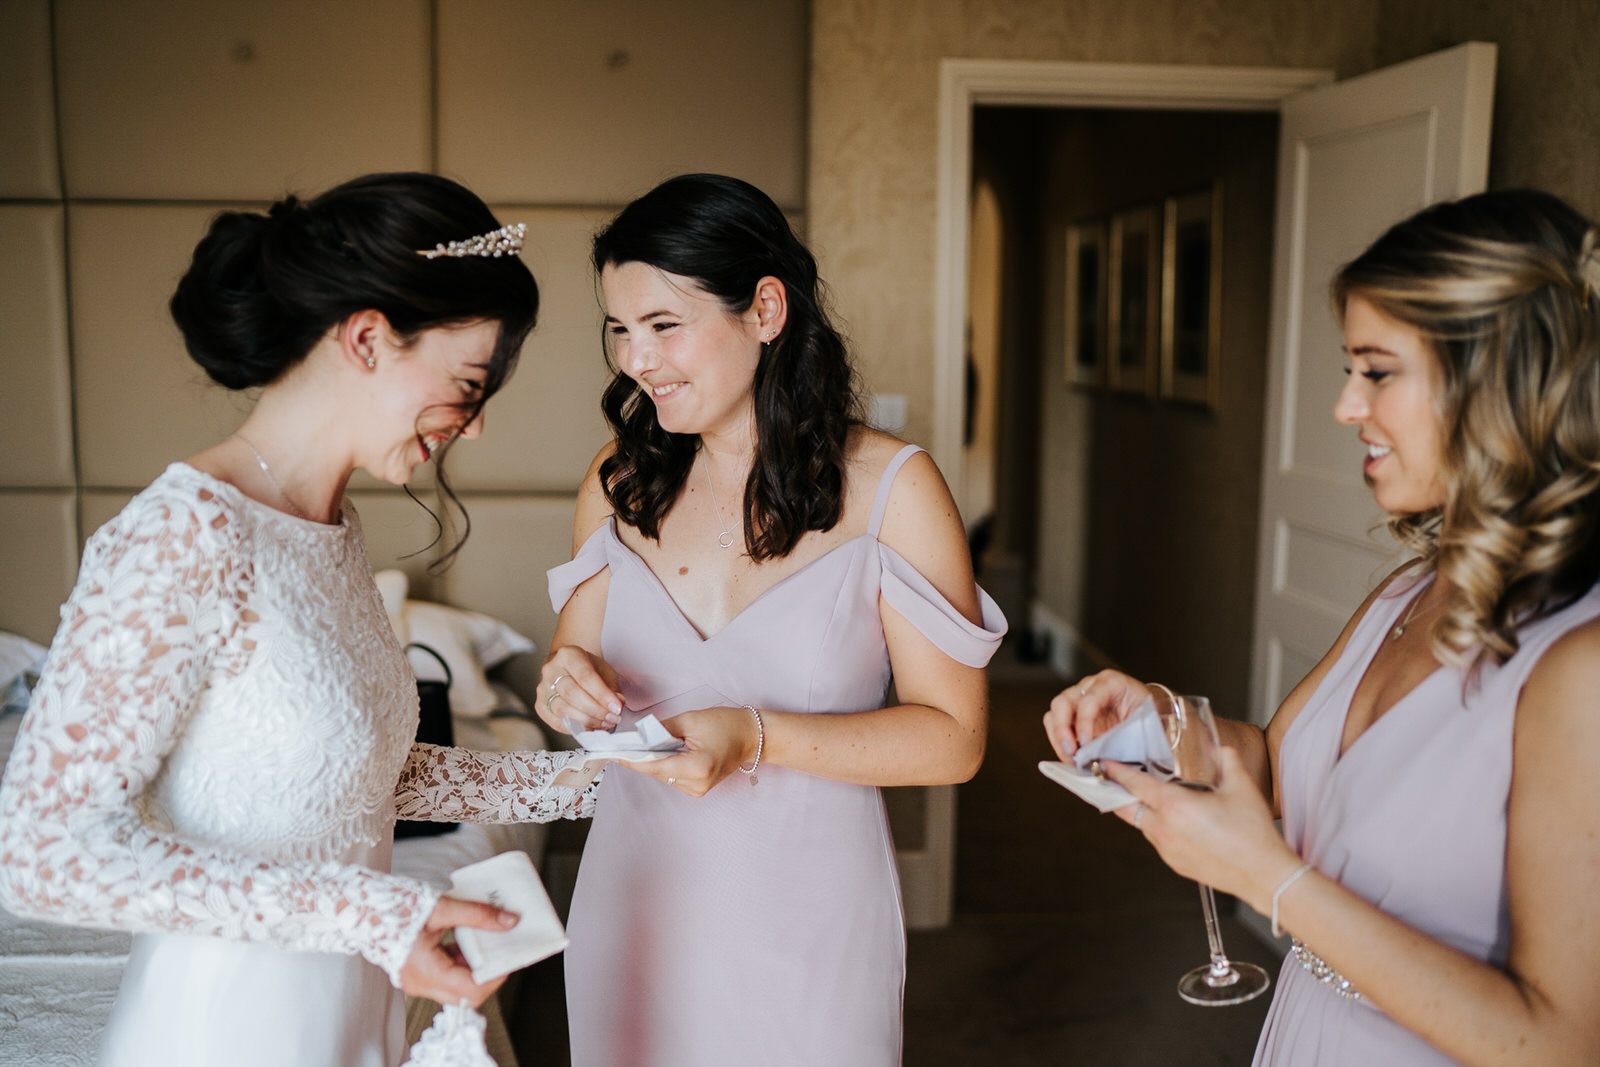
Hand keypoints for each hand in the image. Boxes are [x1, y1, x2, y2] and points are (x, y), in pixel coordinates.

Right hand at [398, 896, 519, 1007]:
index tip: (508, 954)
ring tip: (485, 939)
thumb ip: (477, 915)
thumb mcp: (441, 907)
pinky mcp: (417, 973)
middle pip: (466, 994)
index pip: (471, 990)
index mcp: (425, 971)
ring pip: (458, 986)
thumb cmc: (392, 907)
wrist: (359, 907)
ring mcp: (417, 981)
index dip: (496, 975)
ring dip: (476, 966)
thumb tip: (509, 922)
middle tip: (501, 948)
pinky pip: (447, 975)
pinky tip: (465, 938)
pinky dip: (461, 960)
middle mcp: (420, 983)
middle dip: (489, 973)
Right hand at [537, 646, 622, 733]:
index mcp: (568, 655)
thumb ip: (611, 687)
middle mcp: (551, 670)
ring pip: (563, 709)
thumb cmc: (586, 669)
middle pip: (572, 694)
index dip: (602, 695)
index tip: (616, 707)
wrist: (568, 669)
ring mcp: (542, 689)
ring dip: (587, 720)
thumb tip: (617, 703)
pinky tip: (590, 727)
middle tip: (612, 717)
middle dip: (596, 710)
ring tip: (604, 723)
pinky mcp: (540, 706)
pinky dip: (575, 728)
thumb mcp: (604, 671)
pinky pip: (556, 722)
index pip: (585, 676)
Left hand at [627, 706, 759, 796]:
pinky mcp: (698, 789)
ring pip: (663, 776)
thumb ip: (662, 730)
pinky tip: (669, 752)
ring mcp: (698, 790)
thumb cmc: (726, 725)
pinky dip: (666, 765)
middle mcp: (696, 784)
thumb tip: (639, 735)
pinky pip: (672, 778)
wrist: (751, 736)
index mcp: (696, 767)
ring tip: (655, 744)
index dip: (632, 760)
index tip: (614, 754)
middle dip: (643, 757)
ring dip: (655, 761)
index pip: (654, 766)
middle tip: (628, 743)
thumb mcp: (691, 720)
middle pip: (657, 773)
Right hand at [1043, 670, 1151, 759]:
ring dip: (1058, 738)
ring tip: (1070, 758)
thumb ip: (1126, 735)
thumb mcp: (1146, 720)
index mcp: (1111, 682)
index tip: (1086, 743)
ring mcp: (1078, 699)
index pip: (1089, 699)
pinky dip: (1059, 742)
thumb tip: (1107, 759)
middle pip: (1063, 702)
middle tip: (1071, 753)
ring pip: (1054, 713)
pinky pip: (1055, 725)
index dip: (1084, 722)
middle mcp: (1089, 687)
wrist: (1151, 713)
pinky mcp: (1073, 715)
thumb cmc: (1149, 715)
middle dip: (1062, 730)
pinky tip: (1071, 756)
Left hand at [1101, 747, 1299, 911]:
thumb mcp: (1241, 787)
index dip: (1115, 771)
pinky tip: (1171, 819)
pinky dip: (1155, 826)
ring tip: (1147, 796)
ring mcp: (1166, 849)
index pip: (1133, 784)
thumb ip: (1227, 760)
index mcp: (1174, 806)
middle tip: (1111, 779)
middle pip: (1124, 808)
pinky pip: (1155, 839)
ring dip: (1139, 809)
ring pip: (1140, 824)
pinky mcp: (1174, 863)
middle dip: (1115, 792)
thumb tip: (1219, 748)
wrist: (1264, 875)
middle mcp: (1163, 829)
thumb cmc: (1253, 834)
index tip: (1103, 762)